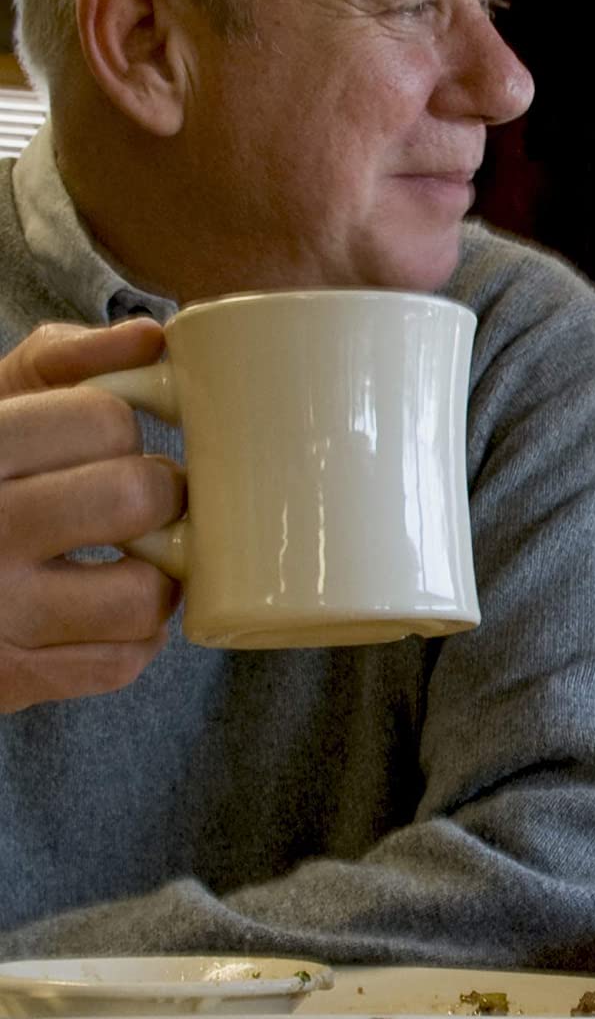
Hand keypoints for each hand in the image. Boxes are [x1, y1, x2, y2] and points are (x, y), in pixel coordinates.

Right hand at [0, 320, 184, 711]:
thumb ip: (58, 362)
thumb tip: (153, 337)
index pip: (103, 419)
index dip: (122, 428)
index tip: (108, 442)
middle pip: (134, 496)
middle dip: (156, 494)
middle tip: (138, 499)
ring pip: (144, 594)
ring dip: (156, 577)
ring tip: (127, 559)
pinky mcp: (10, 681)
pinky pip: (122, 662)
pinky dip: (129, 639)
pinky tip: (100, 613)